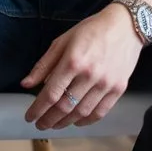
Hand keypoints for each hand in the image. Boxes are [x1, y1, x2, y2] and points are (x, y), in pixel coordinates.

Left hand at [21, 4, 143, 129]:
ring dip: (65, 122)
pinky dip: (86, 121)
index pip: (51, 93)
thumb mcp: (62, 41)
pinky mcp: (119, 89)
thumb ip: (44, 64)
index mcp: (73, 61)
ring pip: (81, 112)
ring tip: (55, 124)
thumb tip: (26, 84)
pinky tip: (76, 121)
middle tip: (40, 124)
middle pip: (65, 106)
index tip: (29, 117)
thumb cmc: (90, 30)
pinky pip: (100, 112)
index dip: (38, 109)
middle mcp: (89, 75)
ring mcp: (106, 84)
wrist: (125, 26)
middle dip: (49, 119)